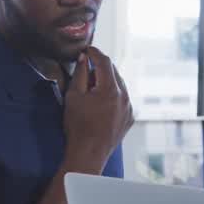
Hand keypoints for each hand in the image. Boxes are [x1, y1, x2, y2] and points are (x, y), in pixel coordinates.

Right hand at [62, 46, 132, 173]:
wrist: (88, 153)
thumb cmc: (78, 126)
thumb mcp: (73, 96)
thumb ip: (80, 74)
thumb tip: (84, 59)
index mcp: (110, 89)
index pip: (105, 61)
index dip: (95, 52)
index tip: (87, 50)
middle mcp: (124, 96)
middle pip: (114, 72)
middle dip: (101, 67)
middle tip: (86, 68)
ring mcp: (129, 108)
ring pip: (119, 85)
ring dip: (107, 81)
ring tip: (92, 88)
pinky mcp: (130, 118)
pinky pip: (123, 99)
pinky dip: (113, 95)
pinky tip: (100, 102)